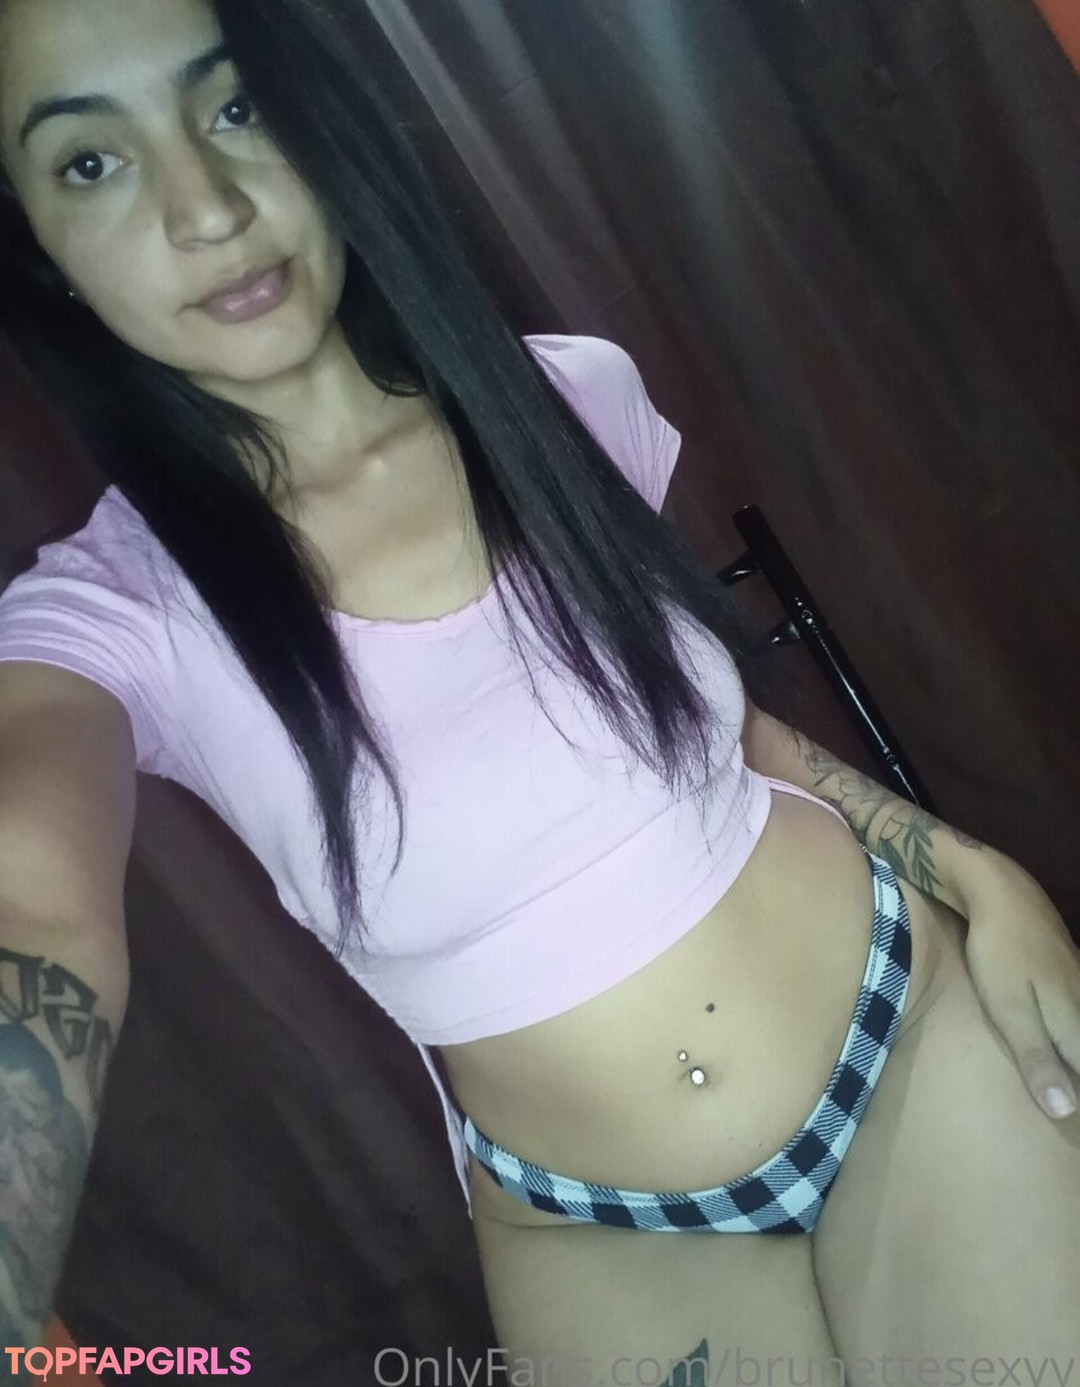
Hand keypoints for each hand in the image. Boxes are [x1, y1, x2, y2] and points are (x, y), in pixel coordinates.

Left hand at [961, 860, 1079, 1120]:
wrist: (1000, 893)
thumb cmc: (998, 954)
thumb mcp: (1009, 1010)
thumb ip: (1037, 1060)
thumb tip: (1066, 1112)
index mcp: (1076, 1027)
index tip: (1076, 1142)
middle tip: (1072, 1124)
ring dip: (1076, 1060)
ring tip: (1069, 1080)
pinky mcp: (1071, 975)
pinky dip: (1076, 1036)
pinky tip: (1067, 1041)